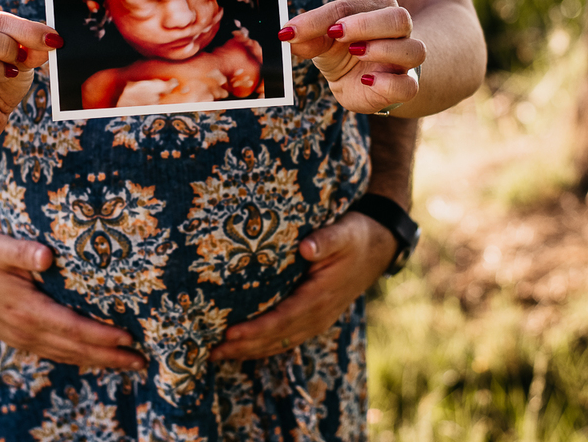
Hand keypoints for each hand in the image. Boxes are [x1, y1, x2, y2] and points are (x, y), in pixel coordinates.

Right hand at [0, 229, 147, 369]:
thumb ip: (23, 251)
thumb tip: (46, 256)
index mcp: (25, 310)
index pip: (72, 327)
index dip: (101, 335)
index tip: (128, 338)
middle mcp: (25, 330)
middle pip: (75, 349)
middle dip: (109, 357)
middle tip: (141, 362)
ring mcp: (21, 337)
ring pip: (66, 355)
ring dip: (98, 362)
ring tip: (128, 365)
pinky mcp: (19, 337)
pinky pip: (54, 353)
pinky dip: (78, 358)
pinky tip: (94, 359)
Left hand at [210, 211, 396, 359]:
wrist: (376, 250)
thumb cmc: (355, 238)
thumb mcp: (344, 233)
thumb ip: (326, 240)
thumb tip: (306, 247)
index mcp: (321, 296)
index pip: (283, 318)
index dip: (256, 329)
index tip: (230, 333)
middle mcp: (318, 315)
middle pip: (277, 338)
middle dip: (244, 348)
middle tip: (211, 352)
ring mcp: (317, 320)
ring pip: (280, 343)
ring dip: (249, 351)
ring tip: (218, 354)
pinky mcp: (313, 318)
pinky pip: (285, 338)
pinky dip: (263, 345)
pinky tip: (242, 347)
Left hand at [279, 0, 424, 113]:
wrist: (358, 83)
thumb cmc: (342, 51)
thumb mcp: (321, 41)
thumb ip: (307, 36)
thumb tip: (286, 33)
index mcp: (377, 9)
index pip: (355, 6)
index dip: (326, 17)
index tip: (297, 29)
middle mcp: (397, 31)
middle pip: (399, 19)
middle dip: (366, 25)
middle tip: (336, 34)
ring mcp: (404, 60)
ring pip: (414, 50)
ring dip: (383, 50)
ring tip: (355, 53)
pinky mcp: (404, 85)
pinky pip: (409, 85)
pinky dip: (388, 82)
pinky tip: (366, 80)